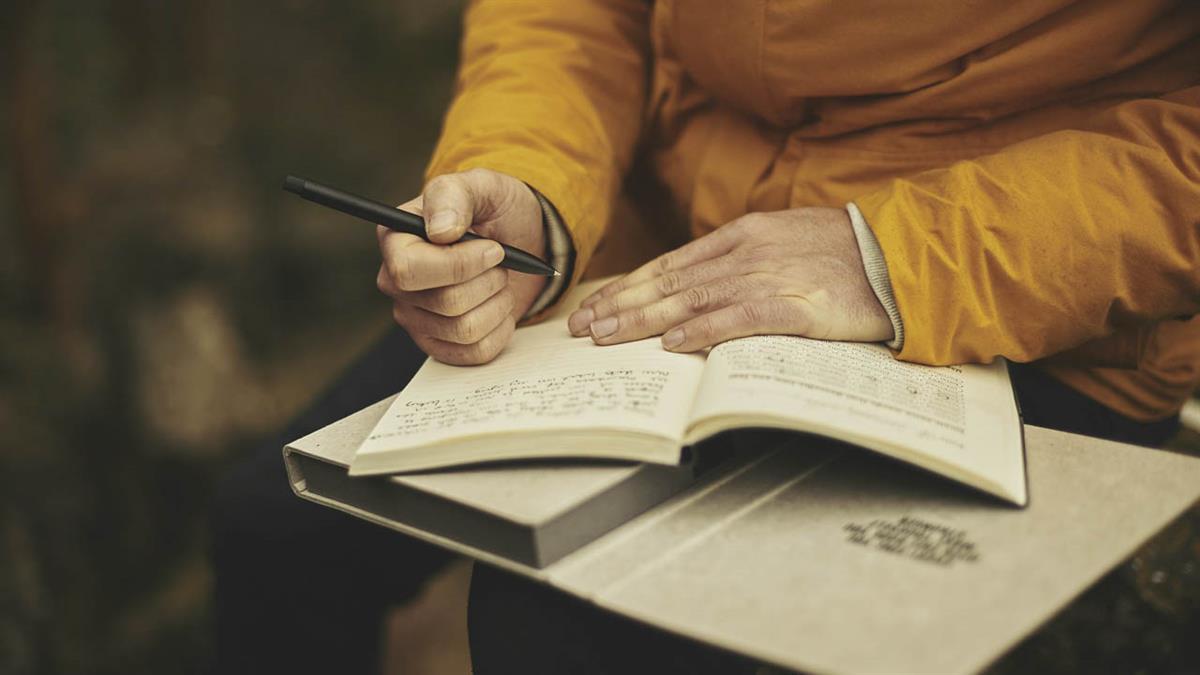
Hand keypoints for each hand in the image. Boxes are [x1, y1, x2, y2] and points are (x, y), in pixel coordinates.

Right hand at [377, 168, 547, 364]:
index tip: (493, 249)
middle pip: (446, 303)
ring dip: (498, 303)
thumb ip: (455, 196)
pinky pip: (476, 352)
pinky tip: (498, 306)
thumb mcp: (482, 186)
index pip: (409, 271)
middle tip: (499, 262)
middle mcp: (397, 283)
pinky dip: (501, 329)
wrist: (520, 240)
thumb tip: (440, 231)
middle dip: (488, 281)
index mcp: (395, 240)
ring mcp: (416, 318)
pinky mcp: (439, 344)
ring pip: (465, 330)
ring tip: (499, 281)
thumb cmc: (494, 210)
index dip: (459, 265)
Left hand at [567, 207, 892, 351]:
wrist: (902, 255)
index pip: (669, 265)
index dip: (628, 287)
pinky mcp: (794, 306)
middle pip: (668, 282)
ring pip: (690, 300)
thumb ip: (742, 260)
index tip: (596, 306)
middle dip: (619, 306)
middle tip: (581, 327)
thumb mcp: (786, 242)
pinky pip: (738, 319)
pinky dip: (701, 332)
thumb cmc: (847, 254)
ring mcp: (768, 277)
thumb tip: (699, 286)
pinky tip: (672, 344)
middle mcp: (746, 253)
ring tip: (606, 337)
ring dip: (643, 320)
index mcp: (743, 236)